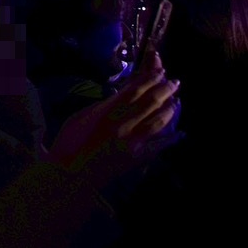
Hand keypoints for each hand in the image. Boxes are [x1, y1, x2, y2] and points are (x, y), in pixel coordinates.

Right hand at [49, 52, 179, 169]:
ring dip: (170, 110)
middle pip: (151, 102)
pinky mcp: (136, 159)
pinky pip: (159, 146)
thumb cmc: (68, 144)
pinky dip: (171, 139)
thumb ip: (104, 105)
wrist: (67, 176)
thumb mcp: (81, 117)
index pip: (135, 90)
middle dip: (165, 89)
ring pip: (159, 121)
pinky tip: (180, 133)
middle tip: (175, 82)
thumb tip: (122, 95)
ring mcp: (132, 142)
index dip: (150, 78)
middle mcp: (123, 125)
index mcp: (107, 112)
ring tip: (176, 102)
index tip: (161, 72)